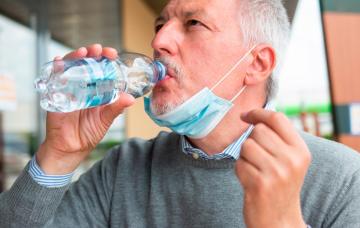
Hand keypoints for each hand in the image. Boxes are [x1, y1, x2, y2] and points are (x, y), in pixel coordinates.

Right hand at [36, 44, 134, 174]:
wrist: (70, 148)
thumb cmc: (89, 133)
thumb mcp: (105, 120)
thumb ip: (116, 108)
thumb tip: (130, 99)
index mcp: (97, 89)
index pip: (102, 69)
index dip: (106, 59)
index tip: (112, 54)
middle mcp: (84, 85)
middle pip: (87, 63)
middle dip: (92, 53)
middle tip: (99, 50)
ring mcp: (69, 87)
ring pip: (71, 66)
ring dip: (76, 56)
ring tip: (83, 52)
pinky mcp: (56, 94)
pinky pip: (54, 77)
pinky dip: (56, 67)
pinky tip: (60, 61)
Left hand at [235, 109, 310, 227]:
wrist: (279, 220)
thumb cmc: (279, 185)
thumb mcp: (289, 160)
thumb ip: (277, 138)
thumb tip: (252, 115)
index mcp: (301, 151)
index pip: (278, 119)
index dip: (258, 113)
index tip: (246, 115)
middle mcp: (292, 160)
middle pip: (258, 131)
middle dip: (251, 141)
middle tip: (257, 158)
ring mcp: (276, 173)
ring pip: (246, 146)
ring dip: (244, 157)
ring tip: (255, 170)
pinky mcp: (260, 184)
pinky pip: (239, 164)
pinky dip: (240, 171)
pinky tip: (251, 182)